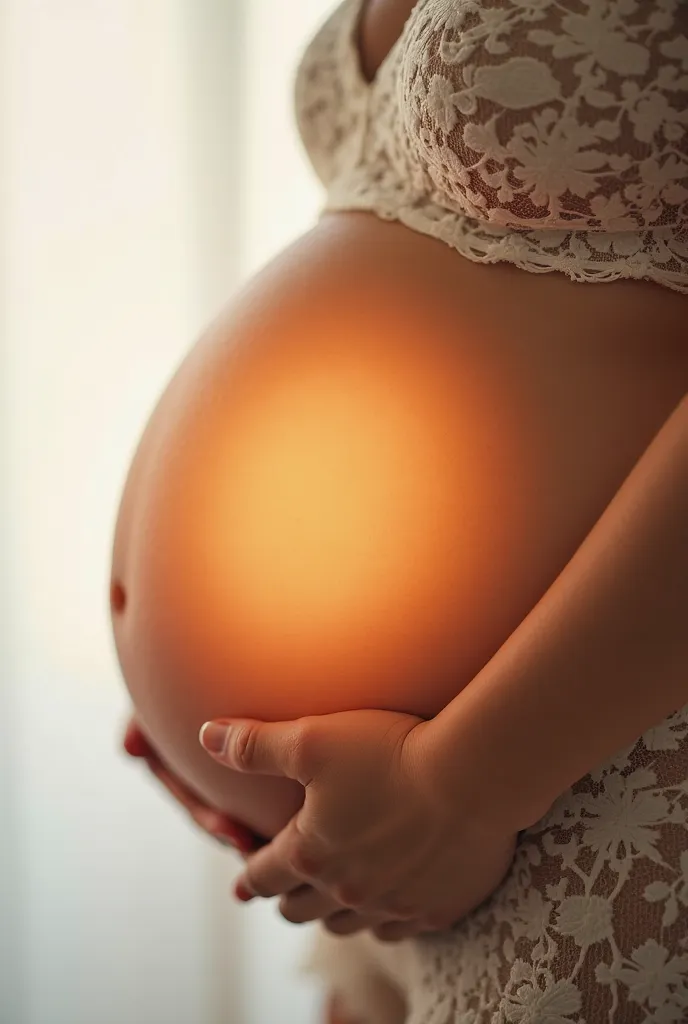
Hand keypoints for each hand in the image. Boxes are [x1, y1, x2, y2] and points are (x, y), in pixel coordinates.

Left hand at [123, 713, 425, 940]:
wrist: (472, 778)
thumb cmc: (389, 753)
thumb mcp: (310, 740)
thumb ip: (254, 744)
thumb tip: (205, 736)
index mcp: (311, 852)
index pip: (266, 874)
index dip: (249, 878)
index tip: (240, 888)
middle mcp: (347, 890)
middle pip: (303, 908)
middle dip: (288, 899)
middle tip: (284, 893)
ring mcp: (393, 905)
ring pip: (348, 924)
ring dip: (331, 914)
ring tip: (330, 905)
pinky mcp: (438, 908)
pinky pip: (399, 929)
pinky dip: (384, 921)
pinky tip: (387, 909)